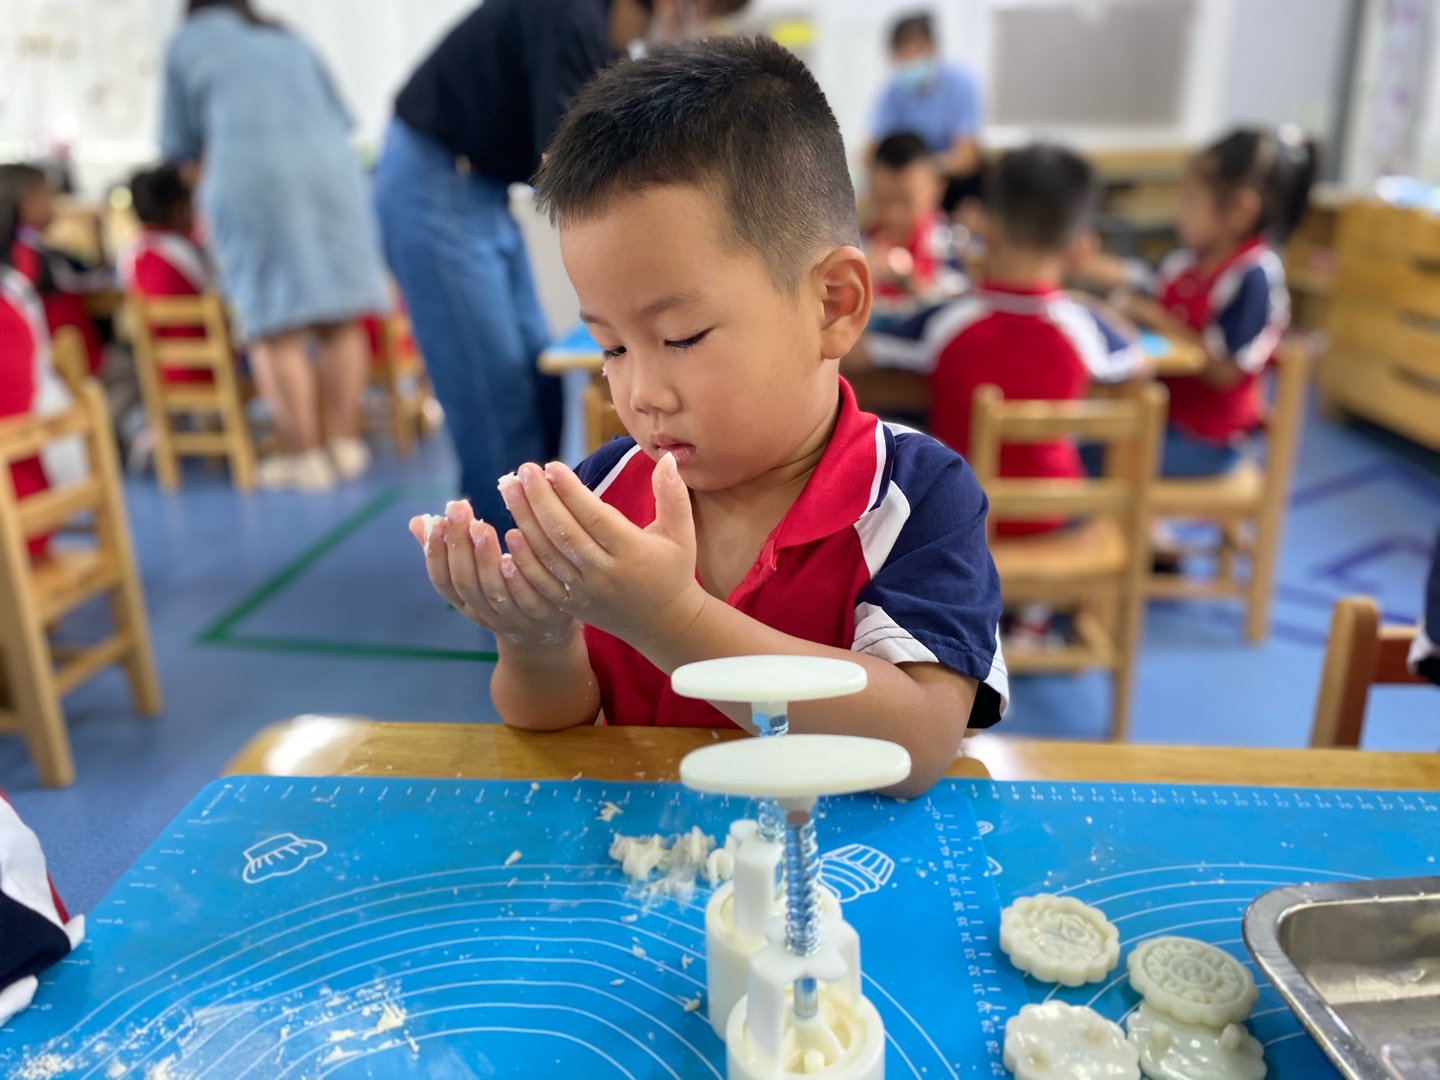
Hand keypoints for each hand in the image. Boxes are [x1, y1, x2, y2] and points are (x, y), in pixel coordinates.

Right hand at [409, 499, 577, 648]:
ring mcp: (512, 617)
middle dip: (458, 544)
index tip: (435, 520)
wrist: (543, 636)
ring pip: (493, 590)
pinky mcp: (541, 616)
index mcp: (464, 602)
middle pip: (465, 581)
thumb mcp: (474, 577)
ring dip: (485, 557)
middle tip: (458, 509)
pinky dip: (517, 576)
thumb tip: (417, 522)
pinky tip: (514, 549)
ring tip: (481, 525)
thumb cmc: (503, 595)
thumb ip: (450, 550)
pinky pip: (526, 598)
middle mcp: (483, 613)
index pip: (442, 580)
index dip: (435, 552)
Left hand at [498, 455, 706, 648]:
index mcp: (632, 551)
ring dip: (524, 520)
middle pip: (564, 532)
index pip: (594, 516)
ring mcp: (586, 591)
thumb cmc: (673, 571)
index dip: (570, 491)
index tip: (551, 466)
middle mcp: (606, 573)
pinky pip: (541, 582)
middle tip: (523, 470)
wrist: (664, 624)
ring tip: (509, 490)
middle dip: (540, 498)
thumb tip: (668, 458)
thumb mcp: (682, 534)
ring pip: (548, 554)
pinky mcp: (572, 605)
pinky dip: (523, 559)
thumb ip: (673, 495)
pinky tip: (510, 533)